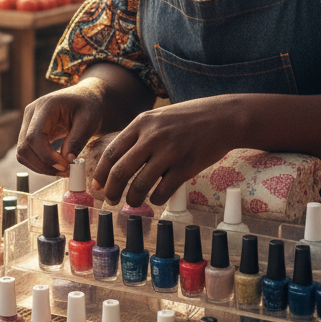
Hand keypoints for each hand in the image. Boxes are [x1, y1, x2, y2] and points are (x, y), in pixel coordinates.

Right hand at [17, 79, 106, 175]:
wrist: (86, 100)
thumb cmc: (89, 106)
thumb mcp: (89, 120)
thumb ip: (77, 139)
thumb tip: (67, 161)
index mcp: (45, 106)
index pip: (34, 136)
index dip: (46, 156)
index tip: (66, 166)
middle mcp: (31, 113)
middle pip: (24, 147)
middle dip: (44, 165)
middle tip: (66, 172)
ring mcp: (27, 123)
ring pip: (22, 153)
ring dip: (41, 168)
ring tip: (64, 171)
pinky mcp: (29, 132)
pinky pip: (27, 154)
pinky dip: (39, 165)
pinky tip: (57, 167)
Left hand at [91, 97, 238, 206]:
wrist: (223, 118)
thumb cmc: (188, 119)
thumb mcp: (158, 118)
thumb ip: (139, 135)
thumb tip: (118, 161)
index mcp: (141, 123)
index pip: (112, 152)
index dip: (100, 173)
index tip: (97, 186)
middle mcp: (152, 137)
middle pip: (120, 172)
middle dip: (111, 191)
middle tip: (111, 200)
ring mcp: (169, 152)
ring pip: (139, 185)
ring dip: (133, 199)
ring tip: (133, 203)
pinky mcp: (186, 167)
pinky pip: (162, 191)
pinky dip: (155, 199)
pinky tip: (156, 198)